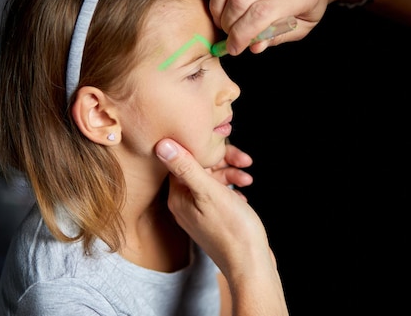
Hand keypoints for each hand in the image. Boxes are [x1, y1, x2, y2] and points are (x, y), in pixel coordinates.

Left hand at [157, 138, 287, 314]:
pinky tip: (244, 195)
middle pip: (199, 169)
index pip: (183, 160)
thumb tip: (161, 144)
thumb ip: (185, 167)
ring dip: (231, 175)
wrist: (250, 266)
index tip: (223, 145)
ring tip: (247, 178)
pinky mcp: (214, 220)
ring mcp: (199, 213)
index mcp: (178, 197)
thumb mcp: (209, 193)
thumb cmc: (232, 231)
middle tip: (243, 161)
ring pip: (212, 181)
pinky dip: (233, 189)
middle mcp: (185, 205)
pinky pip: (219, 195)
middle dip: (223, 162)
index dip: (204, 149)